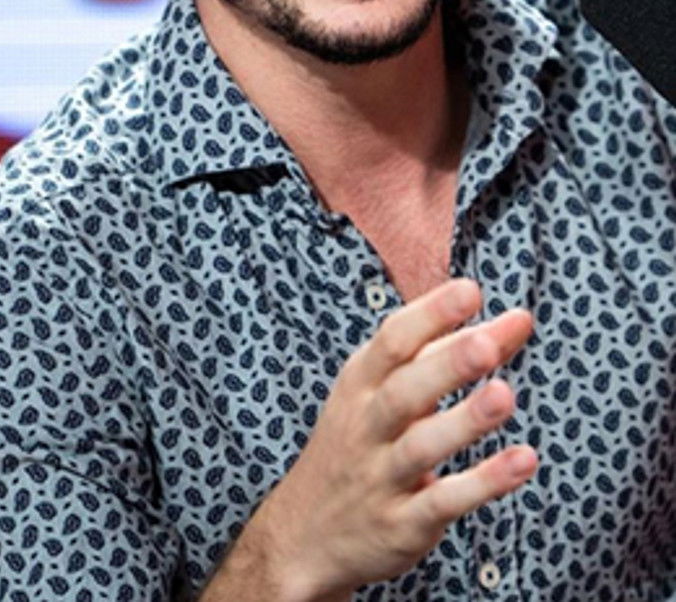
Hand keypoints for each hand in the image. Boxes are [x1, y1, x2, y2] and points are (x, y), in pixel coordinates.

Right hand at [247, 278, 535, 601]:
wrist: (303, 535)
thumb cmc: (361, 442)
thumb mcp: (387, 390)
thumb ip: (452, 353)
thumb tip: (518, 321)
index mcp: (361, 383)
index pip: (392, 341)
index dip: (430, 315)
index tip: (470, 291)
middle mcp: (366, 425)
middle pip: (404, 390)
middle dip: (446, 364)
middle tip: (488, 342)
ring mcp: (382, 476)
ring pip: (421, 446)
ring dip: (464, 421)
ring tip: (506, 395)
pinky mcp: (401, 525)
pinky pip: (442, 503)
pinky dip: (483, 483)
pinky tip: (523, 461)